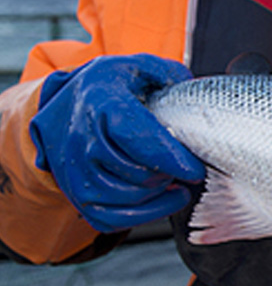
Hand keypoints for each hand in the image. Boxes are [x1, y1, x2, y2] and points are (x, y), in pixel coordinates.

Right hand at [29, 54, 205, 232]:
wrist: (62, 106)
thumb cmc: (107, 88)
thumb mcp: (137, 67)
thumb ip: (169, 74)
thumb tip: (192, 89)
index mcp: (102, 103)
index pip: (138, 138)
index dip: (171, 159)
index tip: (196, 170)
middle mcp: (82, 139)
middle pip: (135, 173)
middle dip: (168, 175)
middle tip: (184, 168)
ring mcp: (74, 170)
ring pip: (124, 198)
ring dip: (158, 196)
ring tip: (175, 183)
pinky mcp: (76, 194)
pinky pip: (110, 218)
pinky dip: (142, 215)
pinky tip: (161, 200)